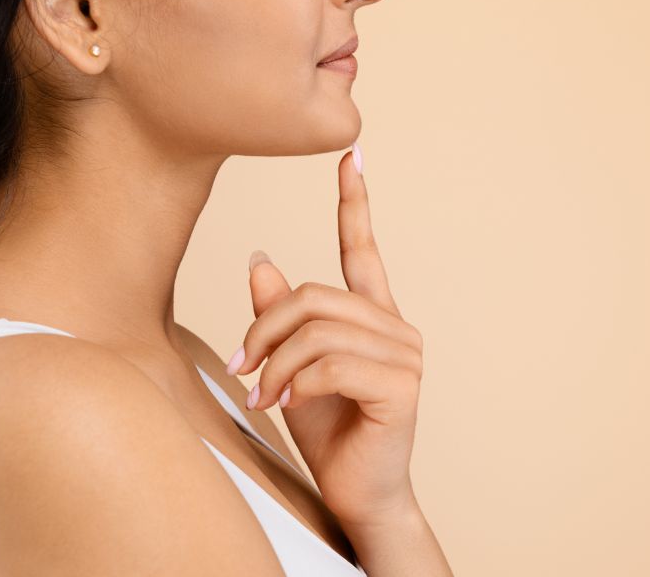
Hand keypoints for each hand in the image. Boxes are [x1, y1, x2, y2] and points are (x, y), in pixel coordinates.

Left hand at [227, 144, 424, 526]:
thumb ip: (280, 317)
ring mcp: (404, 355)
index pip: (362, 250)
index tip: (351, 156)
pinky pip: (332, 364)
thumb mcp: (290, 367)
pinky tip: (290, 403)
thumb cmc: (329, 431)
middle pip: (315, 295)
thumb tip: (260, 260)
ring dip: (276, 365)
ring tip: (262, 395)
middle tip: (245, 368)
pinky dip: (298, 384)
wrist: (357, 493)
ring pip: (318, 330)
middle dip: (268, 329)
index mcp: (372, 317)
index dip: (354, 202)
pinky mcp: (402, 385)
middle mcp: (394, 327)